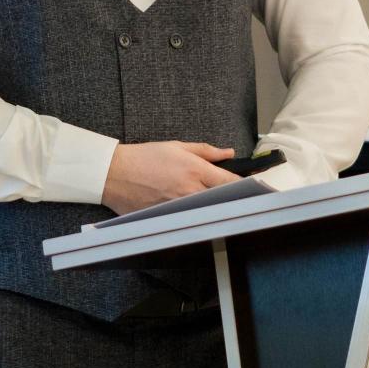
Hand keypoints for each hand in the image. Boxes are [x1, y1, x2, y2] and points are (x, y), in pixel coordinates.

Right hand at [101, 141, 239, 214]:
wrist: (115, 173)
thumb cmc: (144, 157)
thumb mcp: (177, 147)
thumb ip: (206, 151)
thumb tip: (228, 154)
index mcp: (194, 170)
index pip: (229, 181)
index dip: (245, 185)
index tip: (253, 187)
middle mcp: (189, 191)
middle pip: (222, 200)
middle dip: (230, 198)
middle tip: (235, 198)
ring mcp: (179, 208)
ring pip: (206, 212)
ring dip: (212, 209)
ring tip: (213, 205)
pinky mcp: (167, 219)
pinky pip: (188, 220)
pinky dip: (193, 217)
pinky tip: (193, 214)